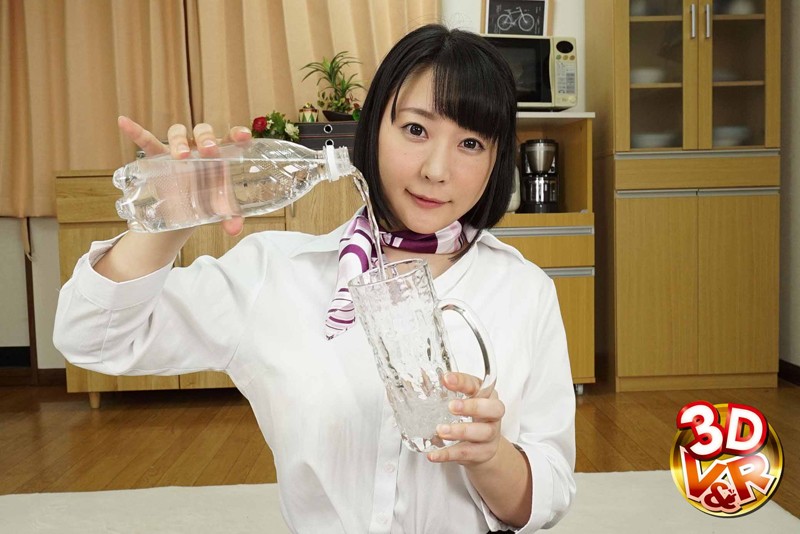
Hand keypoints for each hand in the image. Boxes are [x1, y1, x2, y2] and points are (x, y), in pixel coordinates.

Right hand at [117, 116, 251, 235]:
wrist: (186, 208)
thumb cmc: (210, 199)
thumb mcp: (221, 208)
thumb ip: (231, 217)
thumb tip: (234, 229)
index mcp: (221, 154)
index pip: (231, 137)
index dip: (238, 133)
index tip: (244, 137)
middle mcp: (200, 147)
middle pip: (203, 131)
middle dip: (206, 138)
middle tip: (208, 151)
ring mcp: (178, 150)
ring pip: (178, 132)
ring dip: (179, 140)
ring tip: (180, 156)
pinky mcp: (158, 157)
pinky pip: (146, 140)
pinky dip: (135, 131)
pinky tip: (124, 121)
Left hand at [427, 372, 504, 466]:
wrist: (483, 447)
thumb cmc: (470, 418)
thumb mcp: (461, 401)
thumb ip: (446, 391)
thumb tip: (421, 378)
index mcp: (486, 395)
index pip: (478, 385)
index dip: (463, 382)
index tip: (446, 379)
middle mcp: (493, 414)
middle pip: (493, 409)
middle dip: (472, 406)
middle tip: (451, 407)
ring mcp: (491, 435)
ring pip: (482, 432)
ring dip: (460, 431)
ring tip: (440, 430)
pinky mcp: (484, 453)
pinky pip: (467, 453)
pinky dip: (449, 454)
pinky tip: (434, 454)